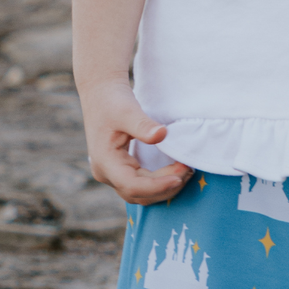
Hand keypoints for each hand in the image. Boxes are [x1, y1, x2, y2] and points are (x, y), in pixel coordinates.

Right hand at [80, 77, 191, 204]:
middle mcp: (106, 173)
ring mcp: (112, 174)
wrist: (100, 94)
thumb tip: (162, 134)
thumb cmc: (112, 100)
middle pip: (139, 194)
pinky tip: (176, 171)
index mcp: (105, 162)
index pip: (132, 186)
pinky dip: (160, 182)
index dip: (157, 186)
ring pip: (141, 193)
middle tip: (189, 170)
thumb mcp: (128, 111)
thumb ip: (143, 125)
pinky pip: (142, 185)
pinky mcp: (121, 171)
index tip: (179, 176)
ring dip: (164, 187)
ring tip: (186, 171)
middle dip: (166, 186)